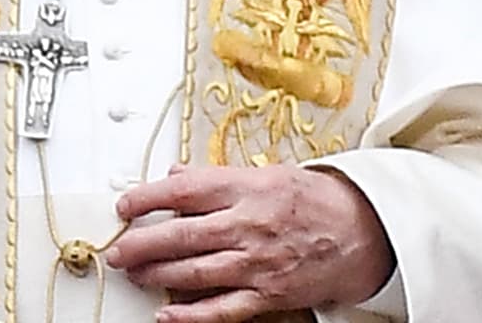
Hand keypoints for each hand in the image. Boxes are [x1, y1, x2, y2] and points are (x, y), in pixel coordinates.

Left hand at [105, 163, 393, 322]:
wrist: (365, 232)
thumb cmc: (316, 200)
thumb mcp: (267, 173)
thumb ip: (217, 178)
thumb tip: (175, 175)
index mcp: (248, 188)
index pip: (185, 191)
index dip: (148, 198)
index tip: (125, 205)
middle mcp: (250, 225)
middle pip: (183, 235)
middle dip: (142, 244)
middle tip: (117, 249)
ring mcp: (258, 263)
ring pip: (196, 271)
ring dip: (158, 274)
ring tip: (133, 273)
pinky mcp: (268, 294)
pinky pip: (223, 309)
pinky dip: (192, 314)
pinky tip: (166, 314)